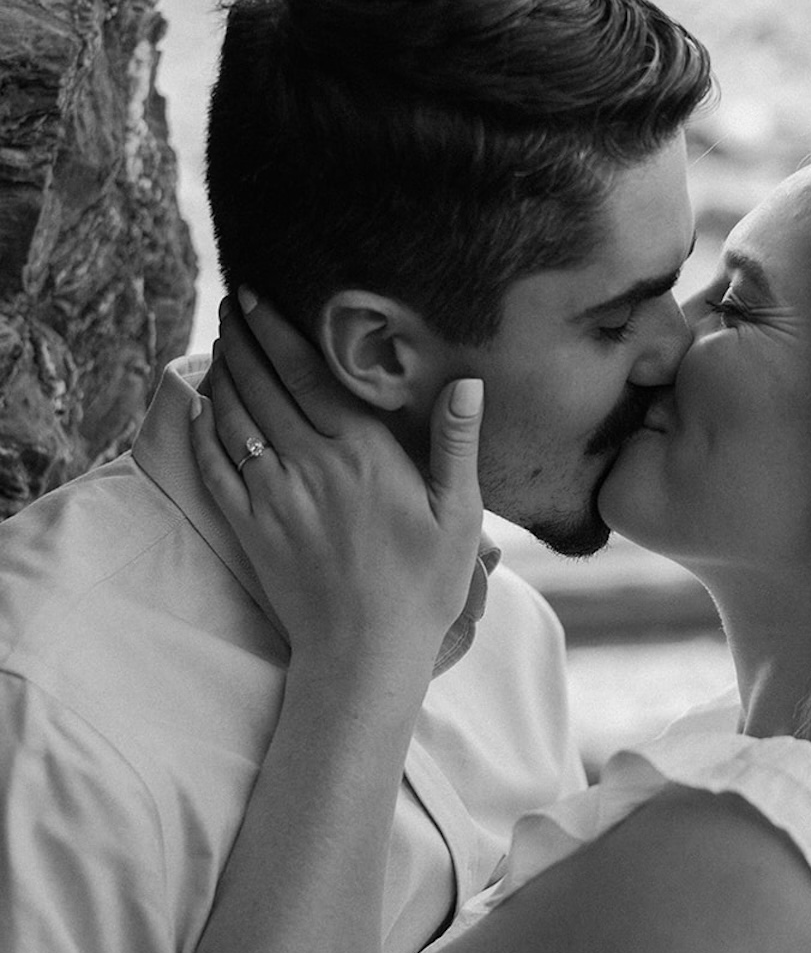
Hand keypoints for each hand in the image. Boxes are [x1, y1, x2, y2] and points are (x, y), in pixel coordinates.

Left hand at [190, 292, 483, 671]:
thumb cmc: (422, 587)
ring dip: (223, 375)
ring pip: (234, 419)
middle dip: (243, 338)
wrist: (364, 655)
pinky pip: (215, 467)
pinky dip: (203, 431)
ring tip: (221, 342)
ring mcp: (272, 497)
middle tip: (233, 305)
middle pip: (263, 385)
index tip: (259, 297)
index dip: (278, 331)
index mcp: (361, 455)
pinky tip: (201, 407)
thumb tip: (467, 383)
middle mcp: (309, 466)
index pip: (308, 374)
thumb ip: (457, 445)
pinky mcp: (249, 528)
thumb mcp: (460, 516)